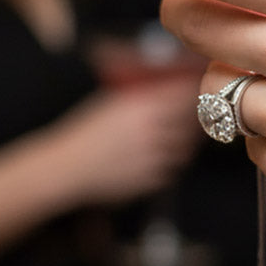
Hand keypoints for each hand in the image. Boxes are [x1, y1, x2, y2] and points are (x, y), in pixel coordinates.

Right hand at [52, 76, 200, 206]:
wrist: (67, 168)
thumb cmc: (85, 133)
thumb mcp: (111, 104)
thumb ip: (141, 96)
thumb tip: (168, 86)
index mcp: (141, 108)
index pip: (183, 97)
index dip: (194, 93)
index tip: (198, 90)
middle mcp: (151, 131)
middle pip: (191, 122)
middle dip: (196, 118)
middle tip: (198, 114)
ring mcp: (153, 157)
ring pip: (187, 147)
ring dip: (187, 141)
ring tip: (179, 136)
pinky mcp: (152, 179)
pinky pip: (173, 168)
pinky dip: (172, 161)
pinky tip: (160, 155)